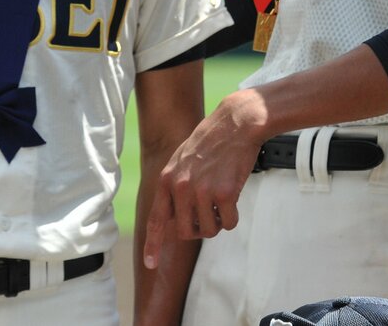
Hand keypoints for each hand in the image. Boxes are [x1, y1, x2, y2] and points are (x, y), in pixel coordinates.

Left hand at [141, 88, 268, 268]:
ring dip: (217, 222)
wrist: (236, 123)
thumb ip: (174, 186)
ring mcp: (202, 191)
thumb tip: (174, 217)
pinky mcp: (225, 194)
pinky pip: (229, 223)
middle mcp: (181, 187)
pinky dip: (233, 216)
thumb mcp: (182, 160)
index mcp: (167, 179)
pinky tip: (234, 196)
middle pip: (187, 233)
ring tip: (222, 199)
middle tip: (209, 211)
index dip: (153, 244)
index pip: (157, 219)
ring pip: (209, 231)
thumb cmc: (211, 141)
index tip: (150, 264)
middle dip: (199, 228)